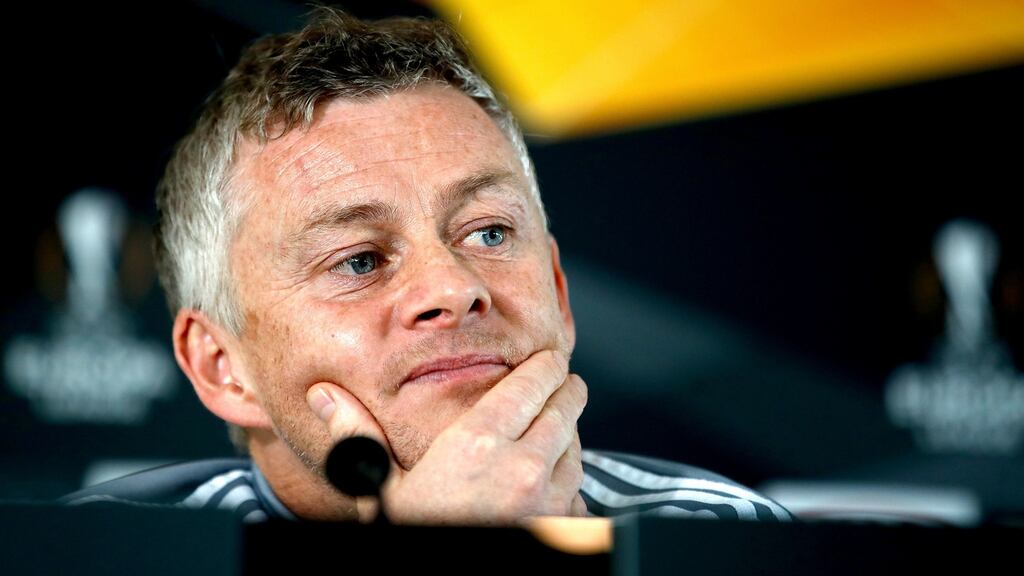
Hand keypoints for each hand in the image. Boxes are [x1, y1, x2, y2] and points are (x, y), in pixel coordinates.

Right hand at [307, 349, 588, 524]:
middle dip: (566, 393)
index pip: (531, 384)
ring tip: (558, 430)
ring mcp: (550, 501)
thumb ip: (361, 440)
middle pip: (564, 410)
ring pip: (577, 450)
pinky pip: (580, 494)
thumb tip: (324, 396)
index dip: (546, 366)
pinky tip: (555, 484)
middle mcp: (522, 467)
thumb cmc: (416, 533)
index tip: (551, 358)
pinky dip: (571, 484)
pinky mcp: (565, 528)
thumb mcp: (381, 493)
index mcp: (478, 446)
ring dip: (569, 437)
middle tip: (565, 384)